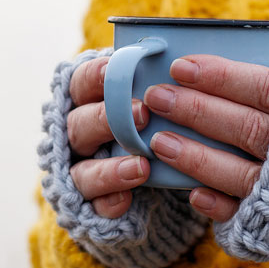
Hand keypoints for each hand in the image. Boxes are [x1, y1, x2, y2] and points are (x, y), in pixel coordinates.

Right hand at [67, 57, 151, 218]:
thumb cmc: (159, 127)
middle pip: (78, 124)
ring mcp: (81, 171)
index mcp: (88, 103)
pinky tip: (128, 200)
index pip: (80, 83)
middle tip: (142, 113)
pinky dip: (109, 202)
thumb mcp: (159, 103)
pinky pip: (94, 207)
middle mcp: (77, 136)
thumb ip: (161, 85)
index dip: (94, 77)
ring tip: (143, 167)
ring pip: (82, 170)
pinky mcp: (91, 206)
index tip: (114, 71)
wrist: (162, 181)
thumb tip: (191, 60)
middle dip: (107, 118)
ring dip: (110, 168)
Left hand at [142, 55, 268, 222]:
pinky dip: (217, 204)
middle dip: (197, 111)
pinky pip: (243, 213)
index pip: (264, 88)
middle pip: (245, 127)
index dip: (222, 77)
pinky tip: (192, 193)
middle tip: (157, 97)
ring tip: (159, 141)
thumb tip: (227, 57)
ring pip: (239, 172)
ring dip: (196, 157)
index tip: (180, 67)